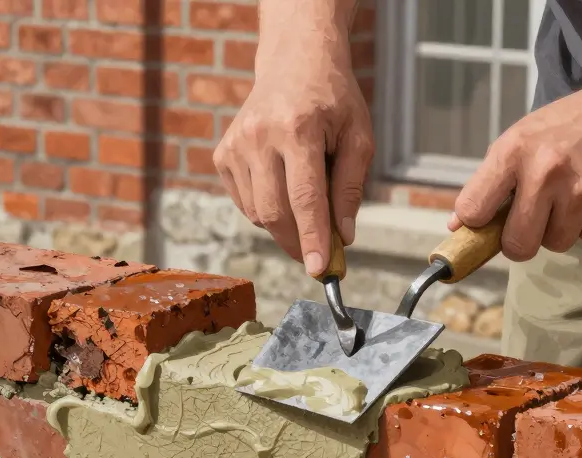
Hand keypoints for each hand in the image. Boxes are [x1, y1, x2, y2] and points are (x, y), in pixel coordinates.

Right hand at [213, 41, 372, 275]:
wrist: (295, 62)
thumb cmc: (333, 100)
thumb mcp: (358, 135)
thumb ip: (351, 187)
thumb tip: (344, 236)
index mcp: (297, 128)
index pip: (305, 198)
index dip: (313, 239)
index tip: (320, 271)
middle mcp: (259, 136)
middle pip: (275, 212)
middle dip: (298, 243)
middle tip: (319, 256)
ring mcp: (235, 144)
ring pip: (258, 213)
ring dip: (285, 224)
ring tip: (306, 200)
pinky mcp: (222, 153)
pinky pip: (245, 203)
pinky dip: (266, 209)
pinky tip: (283, 186)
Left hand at [449, 82, 581, 260]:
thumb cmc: (572, 123)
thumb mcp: (523, 137)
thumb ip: (491, 180)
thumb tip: (458, 225)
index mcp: (513, 151)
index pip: (473, 210)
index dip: (477, 224)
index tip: (487, 222)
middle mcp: (544, 173)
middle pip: (517, 245)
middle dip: (521, 241)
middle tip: (531, 223)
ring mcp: (581, 193)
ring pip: (555, 244)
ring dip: (559, 229)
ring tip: (571, 198)